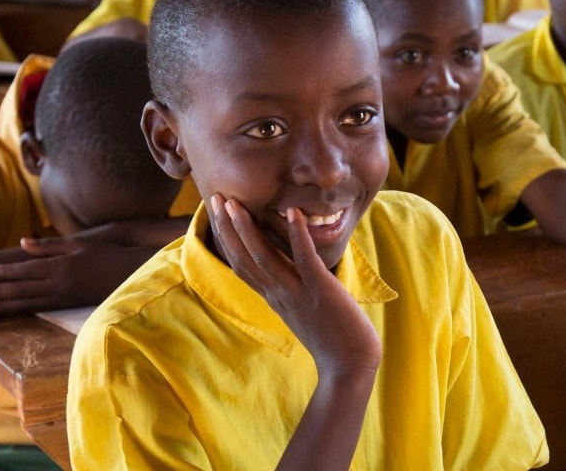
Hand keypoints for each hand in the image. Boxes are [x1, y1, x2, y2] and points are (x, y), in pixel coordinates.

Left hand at [0, 222, 166, 314]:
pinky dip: (22, 310)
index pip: (28, 269)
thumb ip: (49, 245)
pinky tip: (10, 311)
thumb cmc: (103, 255)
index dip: (7, 272)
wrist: (128, 274)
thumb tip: (22, 243)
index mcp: (61, 266)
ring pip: (28, 302)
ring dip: (5, 305)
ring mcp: (63, 297)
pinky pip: (40, 308)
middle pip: (23, 288)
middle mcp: (59, 284)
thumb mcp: (77, 244)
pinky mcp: (68, 305)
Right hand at [211, 195, 380, 373]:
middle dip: (228, 228)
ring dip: (248, 229)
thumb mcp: (302, 308)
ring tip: (236, 203)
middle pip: (244, 259)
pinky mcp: (321, 290)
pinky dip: (297, 235)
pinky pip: (305, 259)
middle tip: (215, 198)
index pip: (241, 265)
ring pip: (265, 258)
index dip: (227, 239)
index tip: (217, 214)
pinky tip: (293, 211)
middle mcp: (279, 295)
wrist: (350, 366)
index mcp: (274, 297)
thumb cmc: (332, 337)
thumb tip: (289, 264)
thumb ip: (291, 287)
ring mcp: (298, 293)